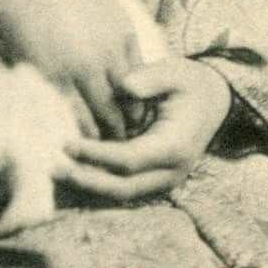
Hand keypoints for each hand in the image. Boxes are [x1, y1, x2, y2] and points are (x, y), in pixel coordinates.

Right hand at [2, 0, 147, 139]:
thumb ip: (112, 20)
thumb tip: (119, 37)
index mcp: (121, 31)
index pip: (139, 77)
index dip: (136, 98)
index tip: (130, 112)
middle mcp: (109, 52)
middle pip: (128, 98)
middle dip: (129, 121)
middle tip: (125, 139)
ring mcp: (83, 67)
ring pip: (106, 112)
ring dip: (108, 132)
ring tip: (106, 149)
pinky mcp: (56, 77)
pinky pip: (75, 113)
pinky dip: (81, 130)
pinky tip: (80, 141)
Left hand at [60, 58, 231, 200]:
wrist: (213, 102)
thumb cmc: (189, 84)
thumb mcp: (175, 72)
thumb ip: (150, 77)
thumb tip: (124, 86)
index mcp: (176, 146)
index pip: (129, 159)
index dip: (96, 155)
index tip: (67, 144)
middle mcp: (172, 171)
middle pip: (124, 188)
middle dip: (87, 180)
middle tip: (53, 168)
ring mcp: (165, 180)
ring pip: (123, 195)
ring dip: (89, 188)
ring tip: (56, 174)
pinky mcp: (155, 180)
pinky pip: (125, 189)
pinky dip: (98, 185)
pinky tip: (73, 174)